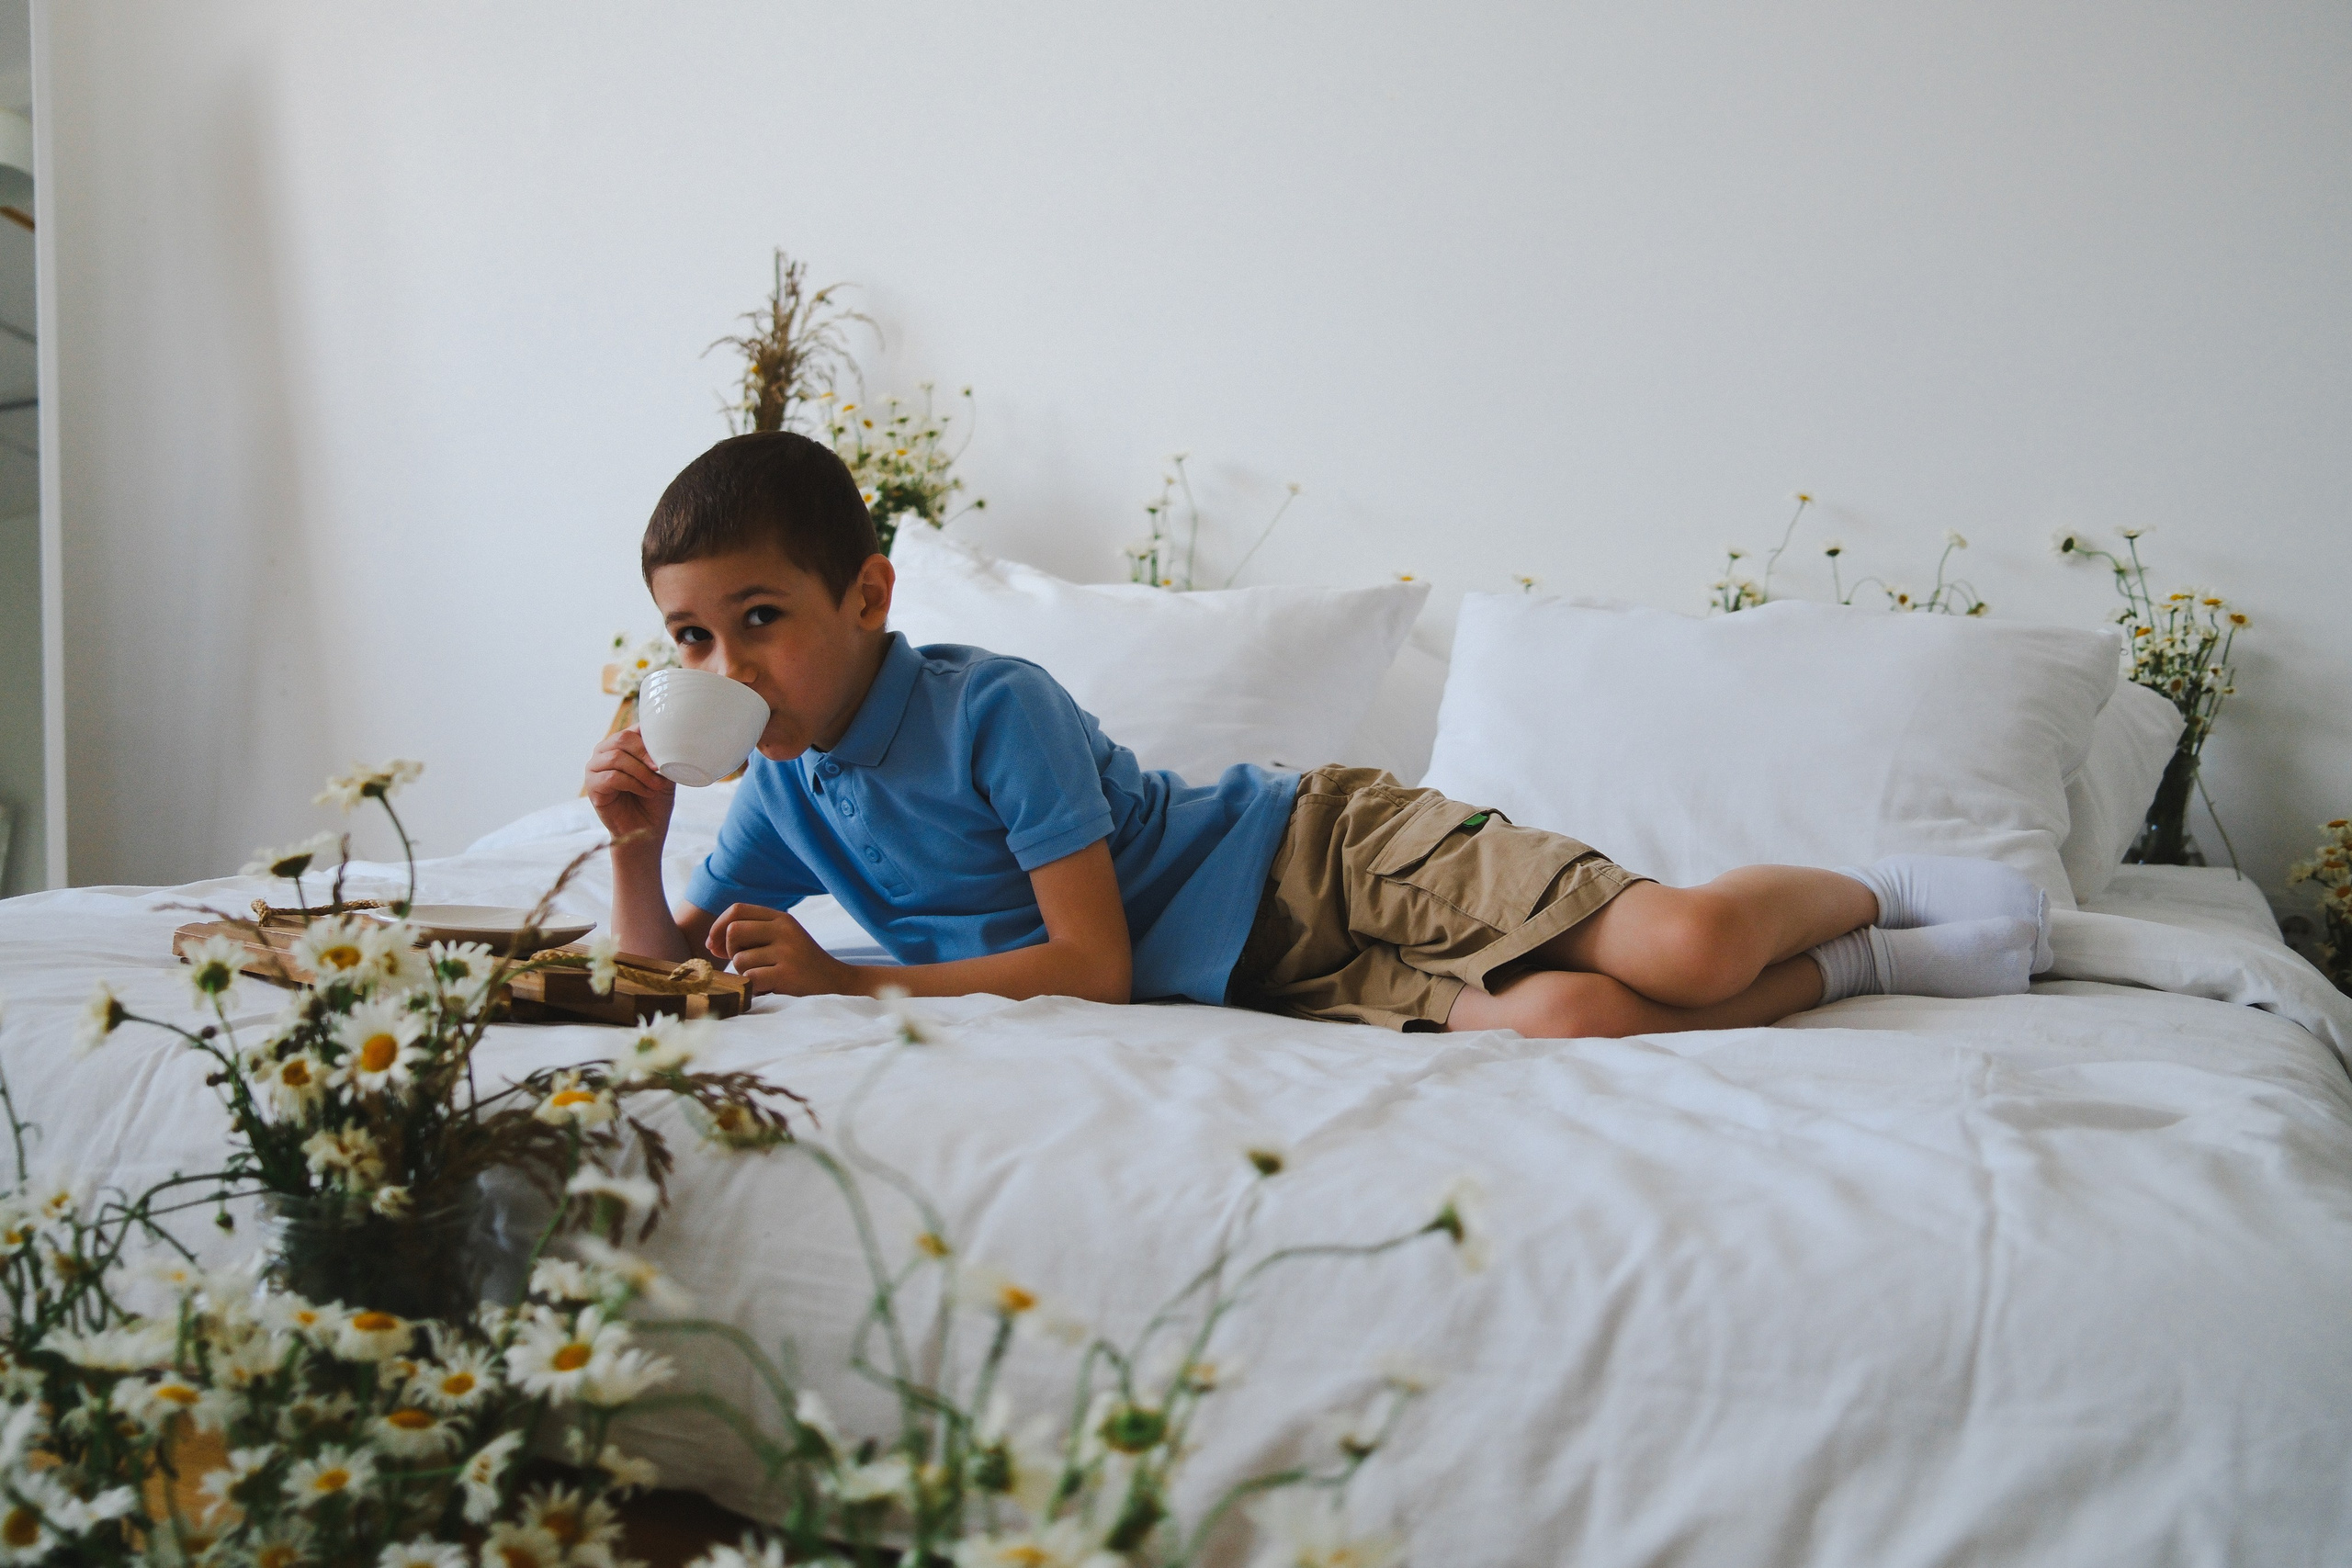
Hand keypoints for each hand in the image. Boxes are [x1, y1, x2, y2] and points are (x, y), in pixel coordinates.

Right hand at [584, 726, 675, 853]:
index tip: (667, 749)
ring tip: (655, 785)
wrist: (647, 829)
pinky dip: (632, 784)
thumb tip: (669, 741)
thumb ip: (662, 756)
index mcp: (622, 744)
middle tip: (659, 768)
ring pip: (616, 757)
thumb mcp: (665, 774)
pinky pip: (611, 777)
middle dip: (644, 753)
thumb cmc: (656, 800)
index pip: (633, 728)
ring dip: (640, 772)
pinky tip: (645, 791)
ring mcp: (595, 768)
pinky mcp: (592, 786)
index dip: (650, 736)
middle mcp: (605, 752)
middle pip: (621, 739)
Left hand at [708, 903, 851, 996]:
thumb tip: (713, 944)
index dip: (718, 927)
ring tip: (764, 977)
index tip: (715, 945)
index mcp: (781, 918)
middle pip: (734, 931)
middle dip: (730, 951)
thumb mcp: (781, 938)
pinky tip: (769, 987)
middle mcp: (785, 929)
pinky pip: (751, 978)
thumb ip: (751, 935)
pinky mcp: (787, 974)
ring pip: (740, 959)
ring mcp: (787, 951)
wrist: (835, 981)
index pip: (737, 910)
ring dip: (744, 973)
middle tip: (743, 963)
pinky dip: (753, 987)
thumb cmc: (800, 962)